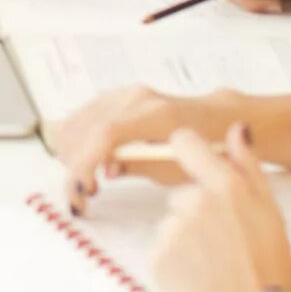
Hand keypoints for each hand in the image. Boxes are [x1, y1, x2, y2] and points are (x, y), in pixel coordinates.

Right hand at [47, 85, 235, 209]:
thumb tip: (106, 170)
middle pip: (83, 131)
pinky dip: (76, 143)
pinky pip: (80, 119)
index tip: (83, 190)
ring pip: (74, 124)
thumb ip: (139, 166)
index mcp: (158, 115)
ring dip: (72, 156)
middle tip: (83, 197)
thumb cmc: (205, 149)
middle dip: (74, 168)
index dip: (86, 164)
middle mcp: (136, 98)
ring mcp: (123, 94)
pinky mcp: (115, 97)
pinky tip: (90, 163)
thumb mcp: (179, 169)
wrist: (219, 118)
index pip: (105, 134)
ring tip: (91, 180)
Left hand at [147, 124, 290, 291]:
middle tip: (224, 244)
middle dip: (196, 213)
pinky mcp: (158, 258)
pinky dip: (176, 263)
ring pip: (172, 224)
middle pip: (181, 194)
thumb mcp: (270, 211)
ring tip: (215, 263)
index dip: (187, 152)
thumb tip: (237, 129)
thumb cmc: (269, 266)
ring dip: (186, 240)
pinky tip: (200, 276)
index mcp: (226, 187)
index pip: (184, 142)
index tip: (193, 164)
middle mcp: (195, 203)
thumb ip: (249, 166)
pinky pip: (162, 250)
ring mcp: (173, 231)